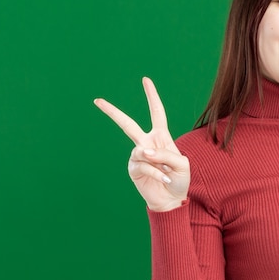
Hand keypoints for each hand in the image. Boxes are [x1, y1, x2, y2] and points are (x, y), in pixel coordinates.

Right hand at [94, 77, 189, 211]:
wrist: (172, 199)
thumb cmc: (179, 179)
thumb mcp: (181, 164)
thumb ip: (166, 155)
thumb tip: (144, 152)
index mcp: (161, 137)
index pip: (156, 113)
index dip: (152, 96)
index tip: (145, 80)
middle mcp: (147, 143)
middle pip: (127, 124)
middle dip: (112, 112)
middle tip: (97, 101)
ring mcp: (138, 156)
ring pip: (141, 151)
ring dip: (158, 163)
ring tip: (168, 173)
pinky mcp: (133, 169)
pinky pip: (143, 166)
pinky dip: (157, 173)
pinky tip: (165, 180)